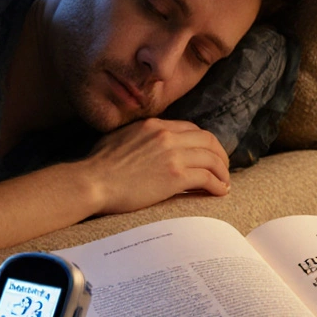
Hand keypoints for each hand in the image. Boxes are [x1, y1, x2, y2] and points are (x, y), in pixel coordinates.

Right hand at [77, 118, 230, 214]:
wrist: (92, 181)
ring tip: (224, 182)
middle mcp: (166, 135)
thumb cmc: (98, 165)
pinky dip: (217, 184)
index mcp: (154, 125)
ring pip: (212, 158)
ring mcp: (172, 154)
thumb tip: (145, 145)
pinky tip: (219, 191)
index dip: (204, 142)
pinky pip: (207, 177)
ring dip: (222, 171)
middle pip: (207, 140)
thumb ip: (139, 137)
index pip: (190, 129)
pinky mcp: (175, 176)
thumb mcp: (119, 138)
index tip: (207, 154)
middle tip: (222, 168)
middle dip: (220, 154)